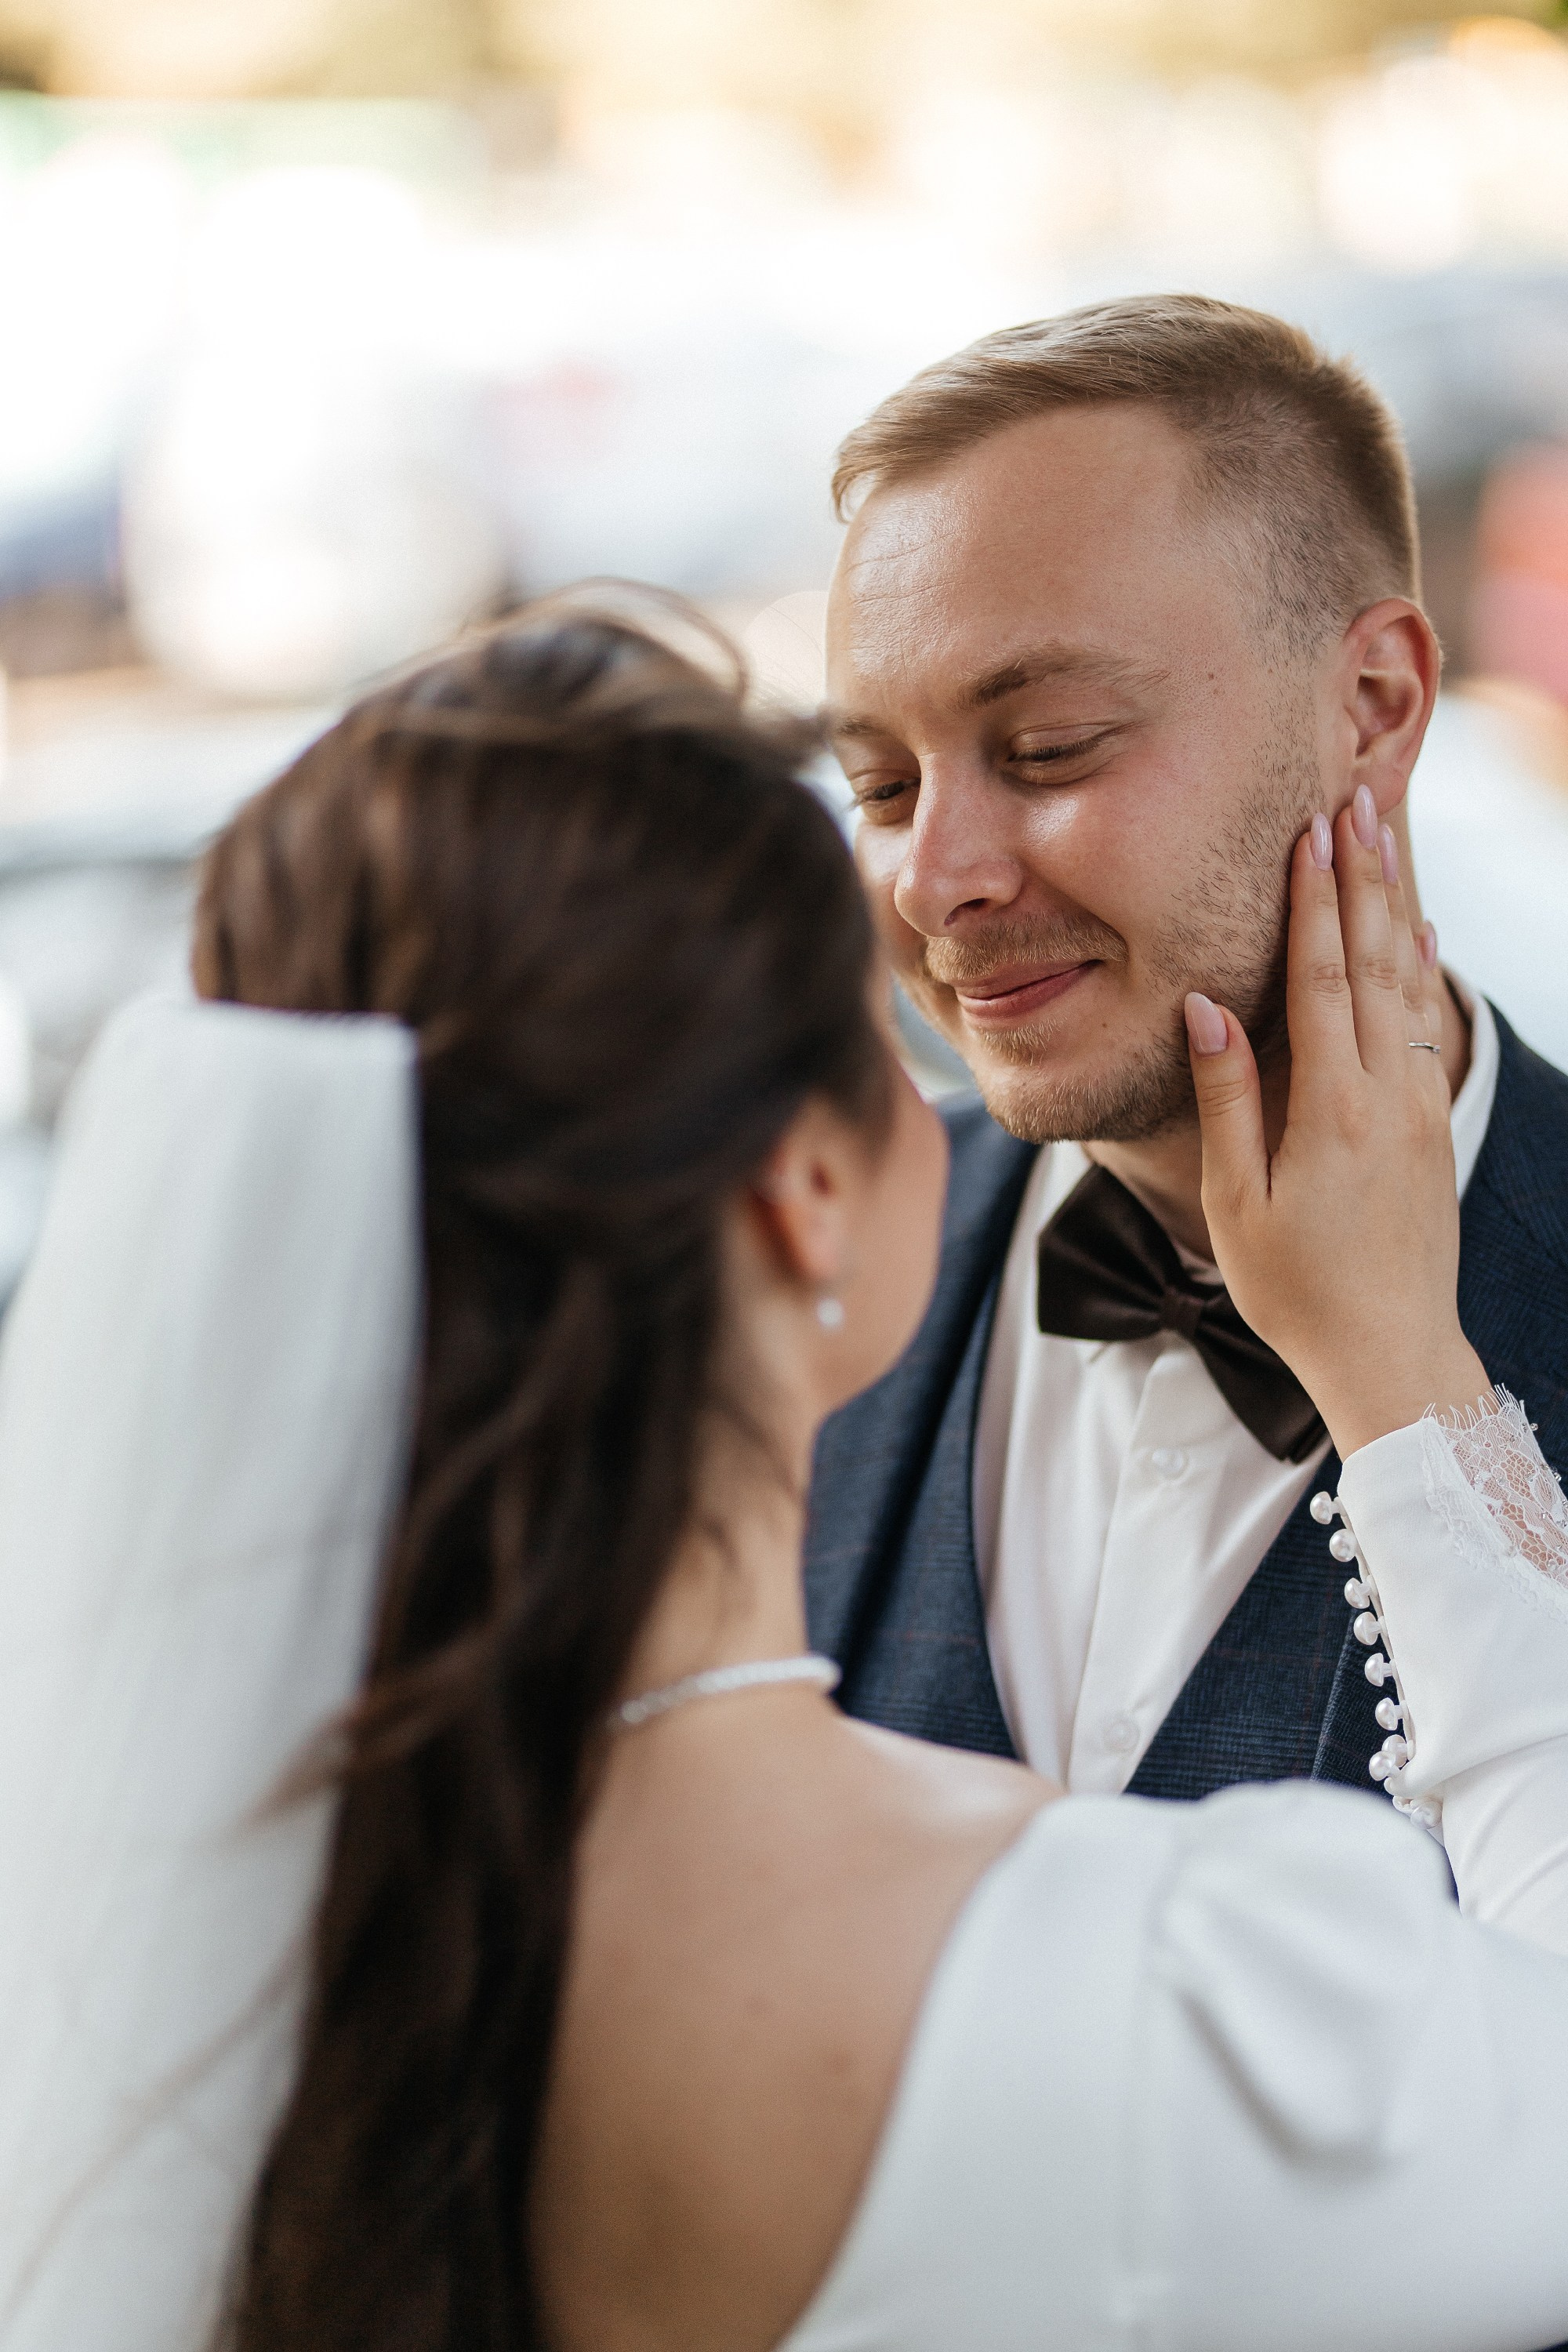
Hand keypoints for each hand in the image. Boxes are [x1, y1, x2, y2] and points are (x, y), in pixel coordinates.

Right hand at [1184, 790, 1488, 1459]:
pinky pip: (1427, 1027)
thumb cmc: (1298, 1290)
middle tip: (1354, 802)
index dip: (1314, 902)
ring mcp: (1420, 1109)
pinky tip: (1420, 936)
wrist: (1392, 1354)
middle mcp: (1390, 1096)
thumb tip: (1205, 1006)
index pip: (1324, 979)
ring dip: (1393, 908)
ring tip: (1383, 842)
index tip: (1309, 832)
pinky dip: (1422, 972)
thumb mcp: (1239, 1204)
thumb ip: (1227, 1099)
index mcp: (1336, 1109)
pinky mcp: (1432, 1128)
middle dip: (1361, 879)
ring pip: (1409, 986)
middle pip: (1376, 963)